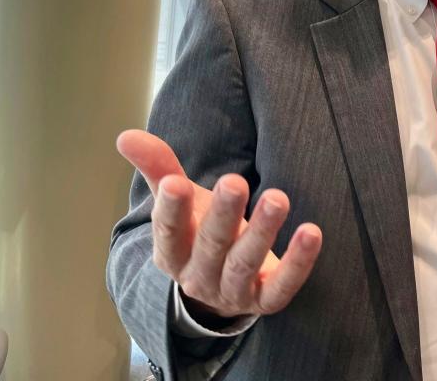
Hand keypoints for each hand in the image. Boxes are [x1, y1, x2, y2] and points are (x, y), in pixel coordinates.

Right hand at [116, 130, 321, 321]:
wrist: (221, 288)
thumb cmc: (200, 231)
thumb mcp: (181, 203)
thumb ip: (159, 168)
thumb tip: (126, 135)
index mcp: (172, 253)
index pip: (169, 231)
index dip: (171, 209)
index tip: (176, 183)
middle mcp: (199, 277)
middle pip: (211, 245)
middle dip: (223, 214)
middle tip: (235, 181)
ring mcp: (232, 291)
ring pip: (245, 263)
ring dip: (262, 231)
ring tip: (278, 198)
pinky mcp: (266, 300)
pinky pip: (283, 284)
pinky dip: (298, 261)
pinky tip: (311, 232)